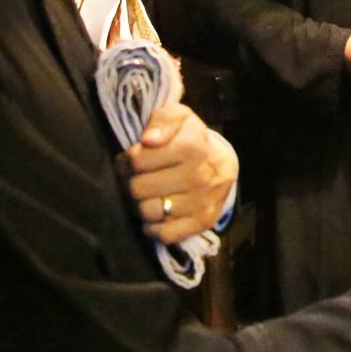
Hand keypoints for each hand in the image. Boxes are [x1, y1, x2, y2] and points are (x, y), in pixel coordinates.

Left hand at [123, 102, 239, 242]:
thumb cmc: (191, 140)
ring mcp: (201, 201)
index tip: (133, 160)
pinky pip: (163, 234)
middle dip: (132, 183)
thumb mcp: (179, 118)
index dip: (128, 160)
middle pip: (137, 188)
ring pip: (146, 212)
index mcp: (191, 146)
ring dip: (140, 205)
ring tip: (146, 195)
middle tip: (138, 178)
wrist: (222, 166)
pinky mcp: (201, 222)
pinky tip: (157, 213)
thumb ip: (161, 120)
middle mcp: (198, 175)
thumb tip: (148, 140)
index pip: (136, 160)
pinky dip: (153, 227)